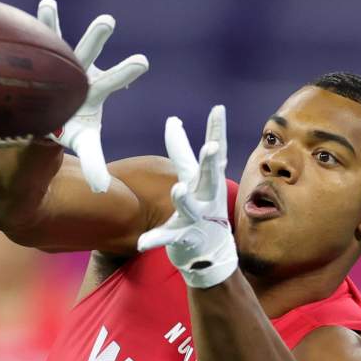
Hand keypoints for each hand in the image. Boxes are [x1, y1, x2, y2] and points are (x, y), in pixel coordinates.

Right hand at [36, 0, 148, 192]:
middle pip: (87, 56)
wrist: (51, 116)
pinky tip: (28, 10)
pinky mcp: (41, 61)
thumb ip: (93, 163)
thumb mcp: (83, 143)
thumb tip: (102, 189)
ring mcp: (59, 65)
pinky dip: (30, 29)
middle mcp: (79, 73)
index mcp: (93, 93)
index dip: (124, 72)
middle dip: (95, 39)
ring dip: (52, 27)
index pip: (111, 82)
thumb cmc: (70, 127)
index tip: (142, 59)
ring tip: (46, 4)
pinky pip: (33, 43)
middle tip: (107, 20)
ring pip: (52, 43)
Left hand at [137, 105, 237, 288]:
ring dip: (185, 199)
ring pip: (190, 207)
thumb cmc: (202, 209)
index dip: (217, 130)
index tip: (218, 108)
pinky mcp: (184, 238)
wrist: (211, 252)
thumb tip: (173, 120)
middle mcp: (206, 197)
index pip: (214, 152)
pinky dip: (155, 239)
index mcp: (207, 181)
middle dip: (210, 162)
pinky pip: (166, 238)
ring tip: (178, 189)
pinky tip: (142, 242)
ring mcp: (196, 219)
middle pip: (209, 177)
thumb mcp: (195, 180)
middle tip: (211, 147)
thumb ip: (182, 152)